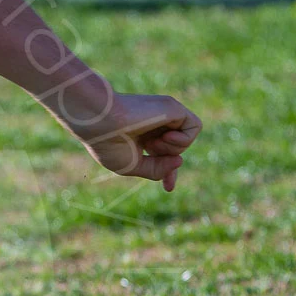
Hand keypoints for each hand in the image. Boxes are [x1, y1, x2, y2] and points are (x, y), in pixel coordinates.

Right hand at [65, 92, 202, 191]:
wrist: (101, 121)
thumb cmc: (108, 143)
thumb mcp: (131, 166)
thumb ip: (156, 169)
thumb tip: (180, 161)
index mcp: (140, 136)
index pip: (162, 153)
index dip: (168, 171)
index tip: (168, 188)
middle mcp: (153, 125)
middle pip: (176, 149)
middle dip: (172, 166)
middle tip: (166, 179)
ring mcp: (163, 115)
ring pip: (185, 140)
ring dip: (172, 149)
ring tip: (151, 143)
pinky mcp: (173, 107)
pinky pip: (194, 127)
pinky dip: (182, 139)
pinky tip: (165, 135)